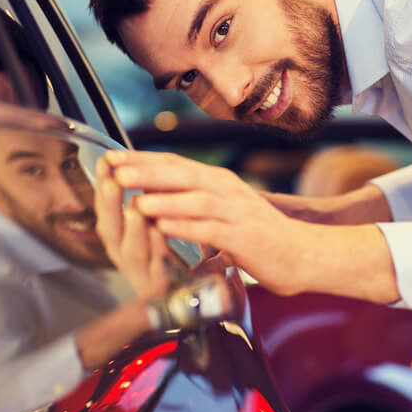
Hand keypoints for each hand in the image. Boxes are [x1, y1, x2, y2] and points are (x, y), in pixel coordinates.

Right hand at [94, 154, 171, 299]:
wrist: (189, 292)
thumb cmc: (167, 254)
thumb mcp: (151, 224)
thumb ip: (141, 199)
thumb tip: (129, 163)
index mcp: (120, 238)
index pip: (106, 208)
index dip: (103, 185)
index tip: (105, 160)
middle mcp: (124, 255)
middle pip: (109, 230)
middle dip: (109, 205)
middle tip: (111, 182)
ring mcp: (141, 274)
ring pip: (131, 252)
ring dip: (132, 230)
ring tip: (134, 210)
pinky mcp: (160, 288)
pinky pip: (157, 269)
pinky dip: (157, 250)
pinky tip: (160, 233)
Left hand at [102, 150, 316, 295]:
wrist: (300, 254)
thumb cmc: (256, 234)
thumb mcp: (221, 208)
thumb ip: (192, 198)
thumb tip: (152, 191)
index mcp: (217, 181)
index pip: (174, 164)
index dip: (142, 160)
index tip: (111, 157)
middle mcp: (226, 190)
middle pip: (182, 175)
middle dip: (147, 172)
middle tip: (116, 170)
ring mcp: (236, 212)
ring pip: (196, 200)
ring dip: (165, 200)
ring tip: (136, 200)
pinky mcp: (243, 237)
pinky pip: (211, 229)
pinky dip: (187, 227)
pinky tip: (165, 228)